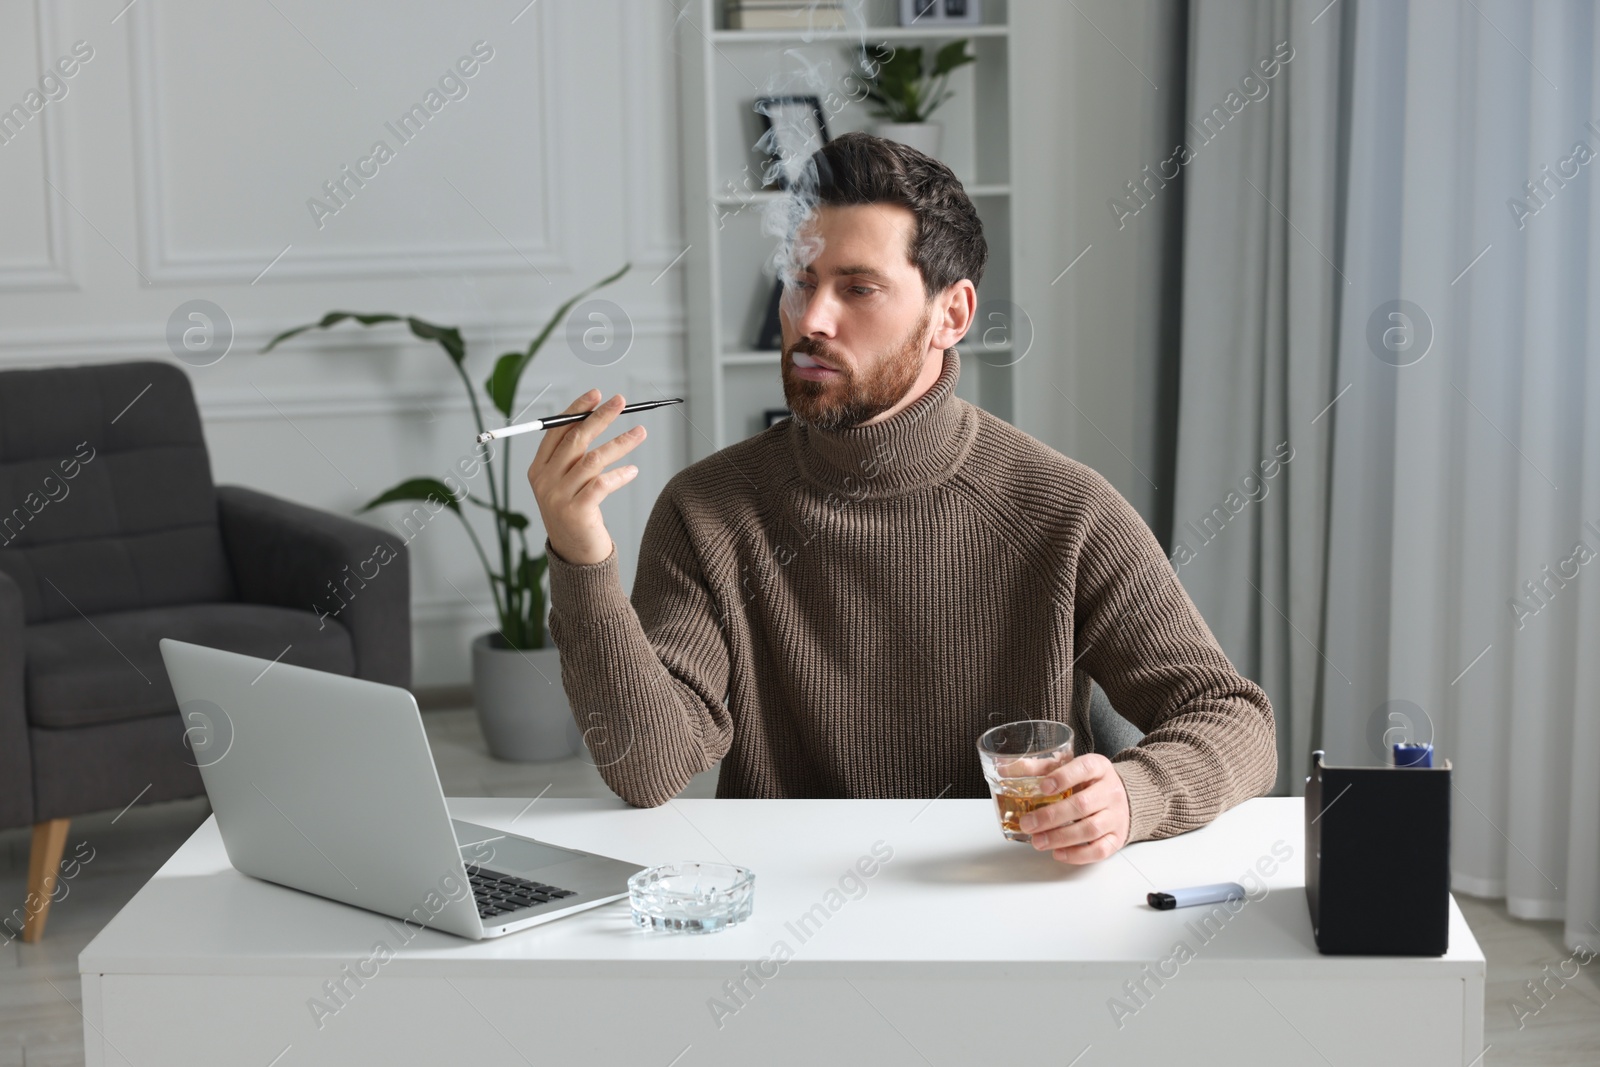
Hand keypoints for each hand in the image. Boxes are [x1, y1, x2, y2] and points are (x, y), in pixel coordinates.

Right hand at [526, 389, 647, 565]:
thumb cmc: (575, 513)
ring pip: (593, 459)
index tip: (596, 395)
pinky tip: (633, 470)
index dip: (577, 410)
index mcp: (538, 469)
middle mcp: (545, 481)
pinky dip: (620, 474)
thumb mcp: (566, 483)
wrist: (575, 556)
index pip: (556, 431)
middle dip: (600, 417)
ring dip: (620, 443)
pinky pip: (602, 484)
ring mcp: (558, 497)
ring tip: (640, 433)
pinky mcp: (577, 512)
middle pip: (575, 439)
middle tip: (621, 402)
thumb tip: (594, 419)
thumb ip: (573, 457)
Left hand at [1018, 753, 1130, 863]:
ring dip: (1060, 838)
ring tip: (1037, 841)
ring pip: (1091, 829)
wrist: (1123, 796)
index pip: (1084, 768)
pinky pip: (1100, 850)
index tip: (1043, 787)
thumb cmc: (1087, 781)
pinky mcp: (1117, 837)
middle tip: (1028, 824)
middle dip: (1052, 816)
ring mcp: (1115, 816)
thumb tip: (1004, 770)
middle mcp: (1110, 791)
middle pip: (1083, 805)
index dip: (1063, 778)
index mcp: (1098, 767)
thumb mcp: (1067, 767)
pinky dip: (1077, 855)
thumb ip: (1038, 768)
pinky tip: (1058, 853)